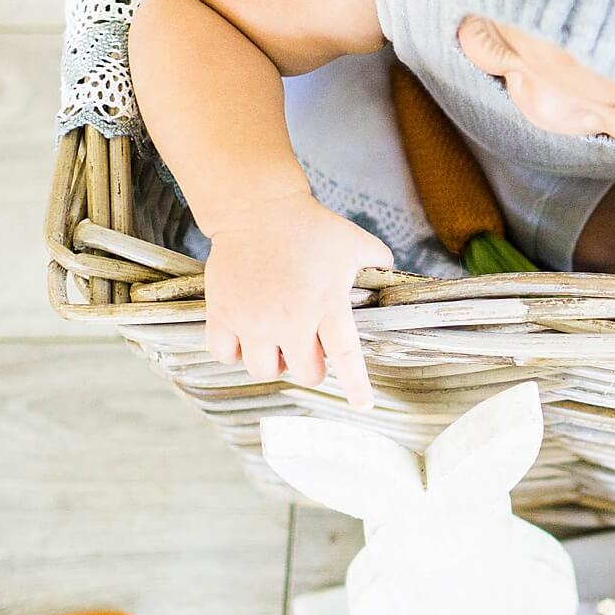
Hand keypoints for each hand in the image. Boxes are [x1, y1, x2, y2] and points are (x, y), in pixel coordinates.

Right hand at [201, 191, 394, 408]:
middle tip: (310, 349)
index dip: (356, 385)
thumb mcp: (355, 240)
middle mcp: (290, 319)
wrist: (258, 208)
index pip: (346, 357)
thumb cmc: (311, 226)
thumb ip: (377, 259)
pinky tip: (246, 337)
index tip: (363, 406)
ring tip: (278, 343)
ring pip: (264, 371)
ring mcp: (253, 320)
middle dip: (313, 367)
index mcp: (327, 305)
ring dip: (275, 363)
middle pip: (307, 373)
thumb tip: (392, 271)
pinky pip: (225, 355)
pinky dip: (235, 353)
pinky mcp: (222, 314)